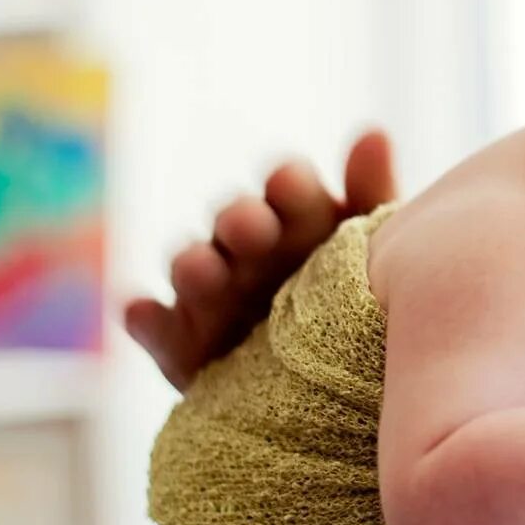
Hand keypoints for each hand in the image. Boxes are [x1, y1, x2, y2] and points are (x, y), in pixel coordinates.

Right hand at [124, 129, 397, 390]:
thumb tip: (373, 132)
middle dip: (240, 221)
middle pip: (234, 221)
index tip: (290, 185)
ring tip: (203, 271)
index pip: (290, 188)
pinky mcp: (182, 344)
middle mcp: (249, 247)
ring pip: (191, 266)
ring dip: (193, 264)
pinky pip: (156, 329)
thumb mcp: (381, 250)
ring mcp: (212, 294)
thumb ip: (373, 196)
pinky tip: (143, 314)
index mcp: (301, 218)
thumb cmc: (365, 301)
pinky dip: (147, 321)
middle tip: (252, 228)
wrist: (345, 392)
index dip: (288, 186)